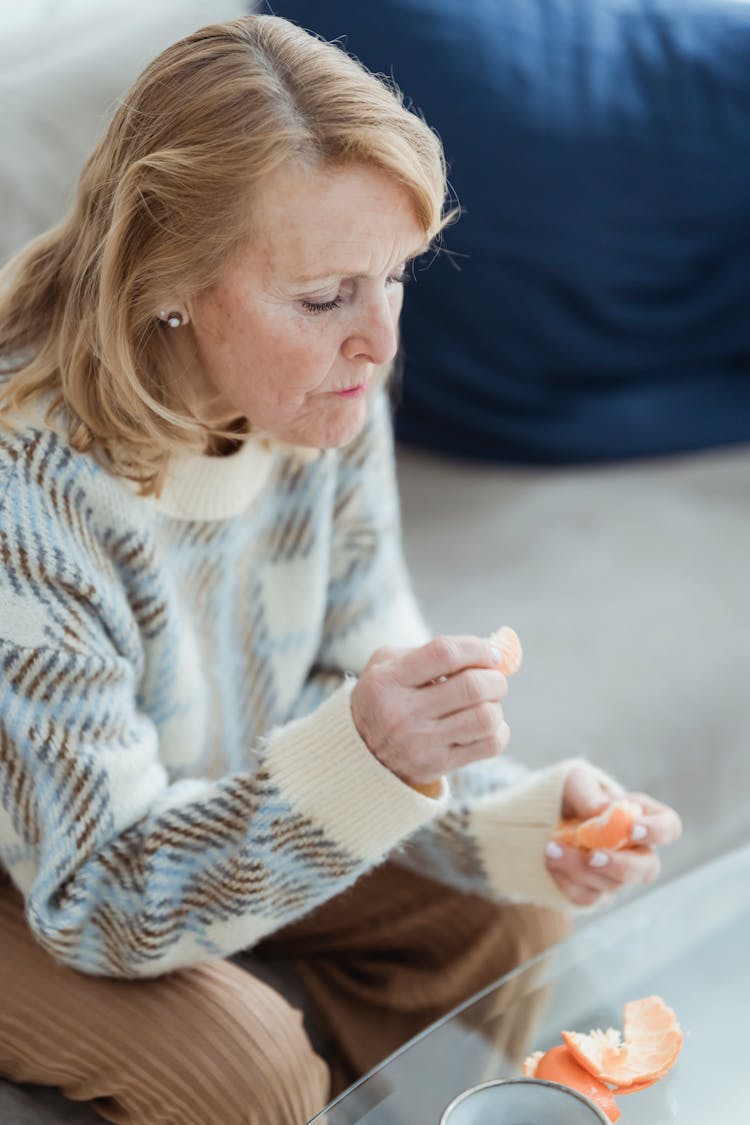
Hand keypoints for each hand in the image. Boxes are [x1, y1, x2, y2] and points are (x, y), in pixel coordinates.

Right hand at [350, 634, 509, 786]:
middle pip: (472, 687)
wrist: (361, 751)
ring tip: (486, 702)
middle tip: (493, 678)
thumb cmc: (385, 696)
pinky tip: (485, 724)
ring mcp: (420, 743)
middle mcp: (402, 713)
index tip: (491, 653)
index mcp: (388, 680)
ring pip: (485, 717)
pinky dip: (498, 730)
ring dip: (496, 705)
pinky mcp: (437, 766)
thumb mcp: (389, 663)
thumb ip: (434, 650)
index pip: (445, 653)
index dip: (478, 648)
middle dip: (495, 678)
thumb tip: (494, 648)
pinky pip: (489, 746)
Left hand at [544, 764, 682, 906]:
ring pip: (613, 885)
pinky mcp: (595, 891)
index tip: (631, 830)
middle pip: (649, 869)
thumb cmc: (566, 794)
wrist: (538, 818)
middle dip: (621, 865)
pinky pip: (587, 897)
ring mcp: (616, 874)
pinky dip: (565, 881)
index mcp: (640, 816)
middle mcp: (636, 849)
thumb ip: (590, 795)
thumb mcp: (573, 782)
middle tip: (593, 856)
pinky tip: (551, 862)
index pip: (669, 826)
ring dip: (579, 868)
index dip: (657, 832)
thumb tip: (605, 812)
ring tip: (551, 848)